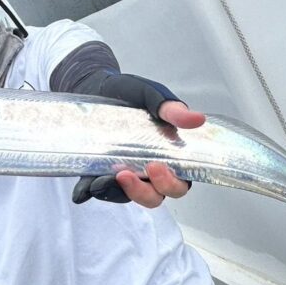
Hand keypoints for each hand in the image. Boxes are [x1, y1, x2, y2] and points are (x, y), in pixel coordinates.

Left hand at [72, 101, 204, 206]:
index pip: (180, 182)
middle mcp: (150, 171)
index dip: (172, 183)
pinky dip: (94, 190)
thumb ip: (171, 109)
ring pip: (129, 197)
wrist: (94, 87)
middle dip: (145, 191)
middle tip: (130, 173)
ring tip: (113, 175)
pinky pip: (100, 190)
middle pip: (156, 196)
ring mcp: (126, 174)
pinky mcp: (100, 174)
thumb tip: (197, 119)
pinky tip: (88, 185)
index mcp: (170, 155)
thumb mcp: (150, 96)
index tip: (157, 167)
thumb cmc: (129, 94)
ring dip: (122, 191)